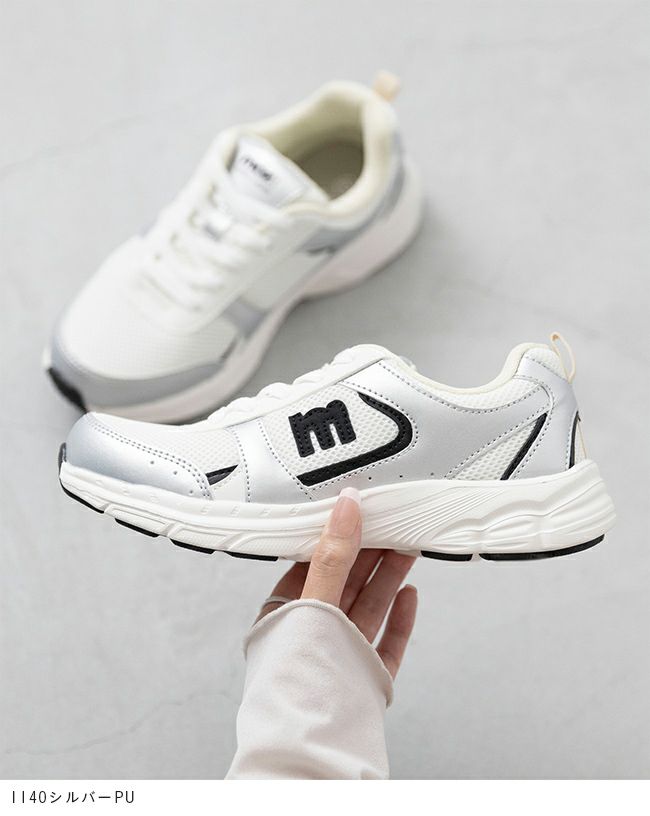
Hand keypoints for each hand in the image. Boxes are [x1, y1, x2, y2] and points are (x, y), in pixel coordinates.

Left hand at [257, 488, 417, 678]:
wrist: (315, 748)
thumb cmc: (298, 678)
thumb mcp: (315, 600)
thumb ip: (333, 555)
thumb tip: (346, 506)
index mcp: (286, 615)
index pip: (314, 565)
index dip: (339, 537)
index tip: (360, 514)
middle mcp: (312, 635)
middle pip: (346, 584)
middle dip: (371, 554)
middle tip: (393, 525)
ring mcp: (340, 657)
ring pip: (368, 608)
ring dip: (389, 577)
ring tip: (408, 548)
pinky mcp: (364, 678)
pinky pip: (385, 643)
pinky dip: (398, 619)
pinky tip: (409, 595)